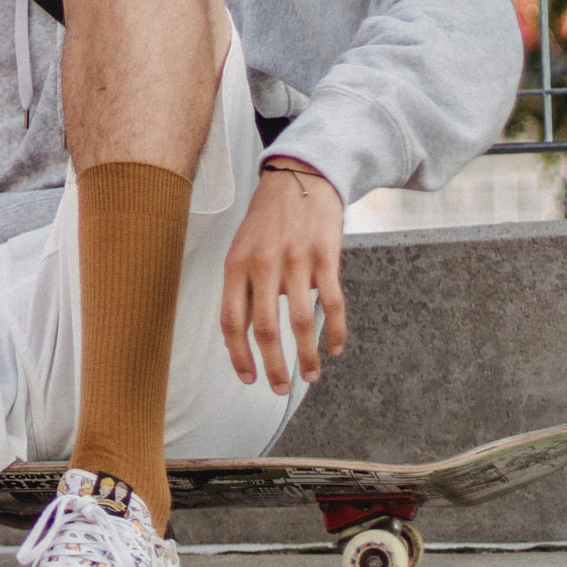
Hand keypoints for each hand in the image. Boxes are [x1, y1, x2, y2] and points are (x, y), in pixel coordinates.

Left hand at [221, 161, 348, 392]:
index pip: (231, 321)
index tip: (247, 378)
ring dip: (306, 356)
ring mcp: (296, 260)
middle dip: (272, 366)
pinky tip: (334, 348)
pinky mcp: (325, 256)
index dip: (238, 355)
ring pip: (300, 322)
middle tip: (278, 389)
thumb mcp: (241, 247)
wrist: (299, 177)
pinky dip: (334, 331)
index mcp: (236, 265)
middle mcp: (263, 264)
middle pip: (265, 328)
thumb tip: (250, 333)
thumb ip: (243, 286)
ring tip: (310, 377)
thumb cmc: (268, 219)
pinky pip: (331, 303)